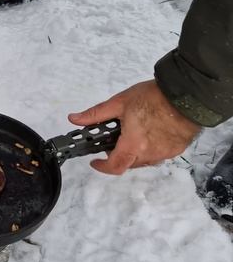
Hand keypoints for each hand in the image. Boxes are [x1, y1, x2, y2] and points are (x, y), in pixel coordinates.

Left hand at [68, 80, 200, 174]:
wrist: (188, 94)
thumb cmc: (154, 97)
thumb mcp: (119, 102)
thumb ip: (95, 114)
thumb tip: (74, 119)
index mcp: (133, 144)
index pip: (115, 166)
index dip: (102, 167)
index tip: (95, 161)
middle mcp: (150, 154)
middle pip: (129, 163)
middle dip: (118, 156)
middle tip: (113, 140)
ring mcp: (165, 153)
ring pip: (144, 160)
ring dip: (134, 152)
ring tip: (132, 132)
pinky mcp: (177, 149)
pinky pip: (158, 155)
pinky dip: (149, 148)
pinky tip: (149, 132)